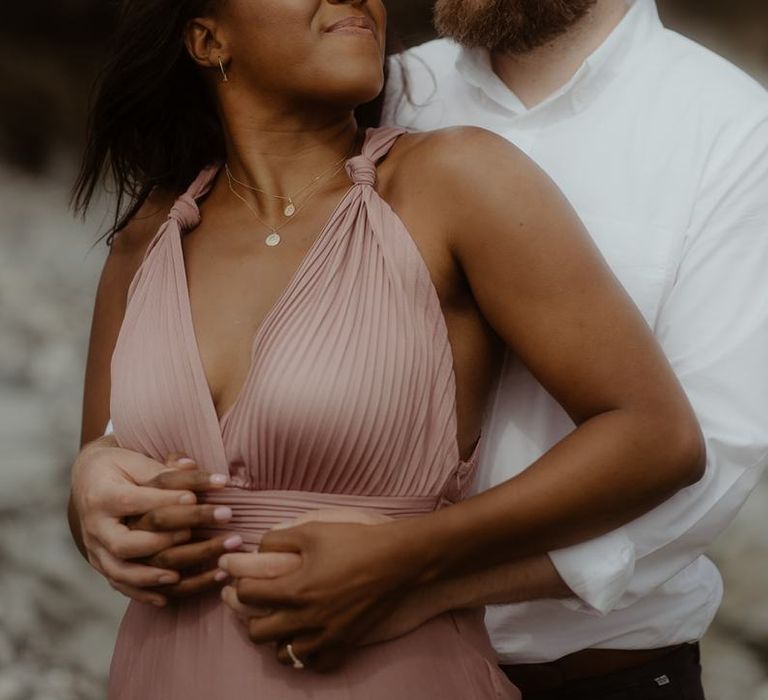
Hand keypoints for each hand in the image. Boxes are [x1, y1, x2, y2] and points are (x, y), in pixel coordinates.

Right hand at [70, 438, 228, 605]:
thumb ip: (166, 469)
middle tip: (190, 534)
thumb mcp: (137, 461)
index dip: (164, 500)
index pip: (133, 501)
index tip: (194, 497)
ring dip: (150, 577)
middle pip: (123, 543)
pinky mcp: (102, 565)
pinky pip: (120, 585)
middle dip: (159, 541)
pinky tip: (166, 599)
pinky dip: (142, 594)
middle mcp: (95, 527)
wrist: (90, 481)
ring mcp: (96, 550)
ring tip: (178, 576)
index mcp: (102, 496)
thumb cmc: (120, 467)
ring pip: (118, 571)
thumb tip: (199, 469)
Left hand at [219, 509, 421, 671]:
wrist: (397, 559)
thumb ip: (278, 538)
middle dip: (252, 616)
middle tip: (261, 603)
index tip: (246, 578)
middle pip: (257, 632)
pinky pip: (315, 665)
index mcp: (295, 589)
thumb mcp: (313, 530)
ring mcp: (326, 636)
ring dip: (277, 639)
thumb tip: (257, 549)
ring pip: (283, 655)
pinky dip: (307, 655)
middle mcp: (306, 618)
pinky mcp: (345, 644)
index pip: (247, 595)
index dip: (241, 584)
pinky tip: (310, 636)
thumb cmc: (355, 541)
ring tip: (284, 621)